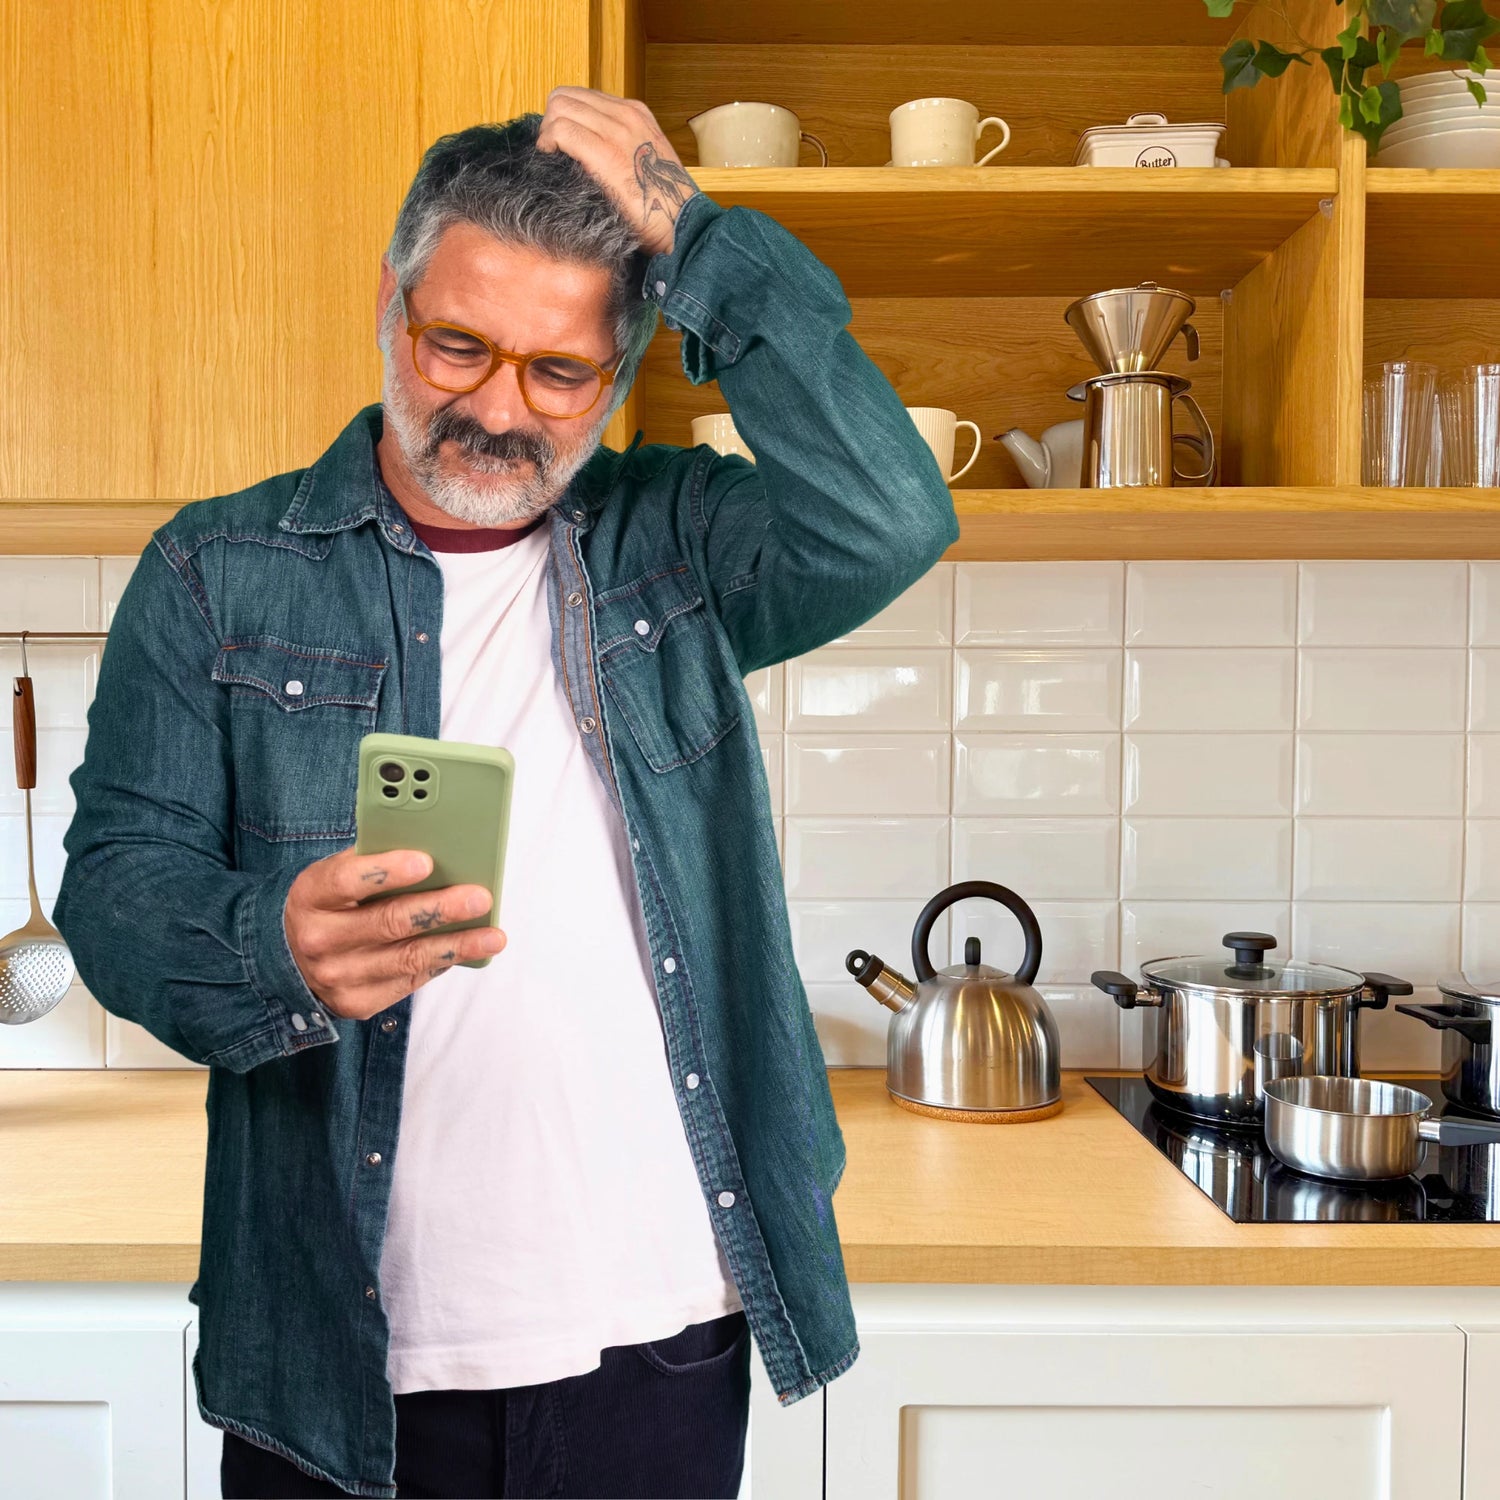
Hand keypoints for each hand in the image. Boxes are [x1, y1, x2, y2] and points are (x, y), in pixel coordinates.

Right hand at [283, 846, 506, 1020]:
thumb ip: (374, 863)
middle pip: (387, 922)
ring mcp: (336, 977)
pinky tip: (466, 951)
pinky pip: (408, 982)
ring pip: (406, 959)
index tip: (425, 861)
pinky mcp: (356, 1003)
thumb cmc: (329, 904)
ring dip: (456, 946)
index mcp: (311, 896)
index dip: (386, 871)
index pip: (346, 880)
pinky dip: (441, 963)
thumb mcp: (335, 876)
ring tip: (493, 936)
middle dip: (439, 909)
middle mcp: (318, 940)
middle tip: (480, 898)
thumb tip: (437, 851)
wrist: (288, 957)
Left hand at [536, 86, 698, 257]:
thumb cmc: (662, 205)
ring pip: (559, 107)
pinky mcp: (606, 153)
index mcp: (636, 113)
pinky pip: (562, 130)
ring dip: (546, 133)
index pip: (582, 96)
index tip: (560, 144)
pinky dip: (548, 143)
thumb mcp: (645, 160)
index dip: (563, 118)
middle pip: (565, 96)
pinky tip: (551, 161)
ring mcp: (617, 131)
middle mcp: (626, 114)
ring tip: (551, 157)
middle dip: (549, 122)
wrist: (683, 225)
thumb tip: (584, 146)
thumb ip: (620, 145)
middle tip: (551, 151)